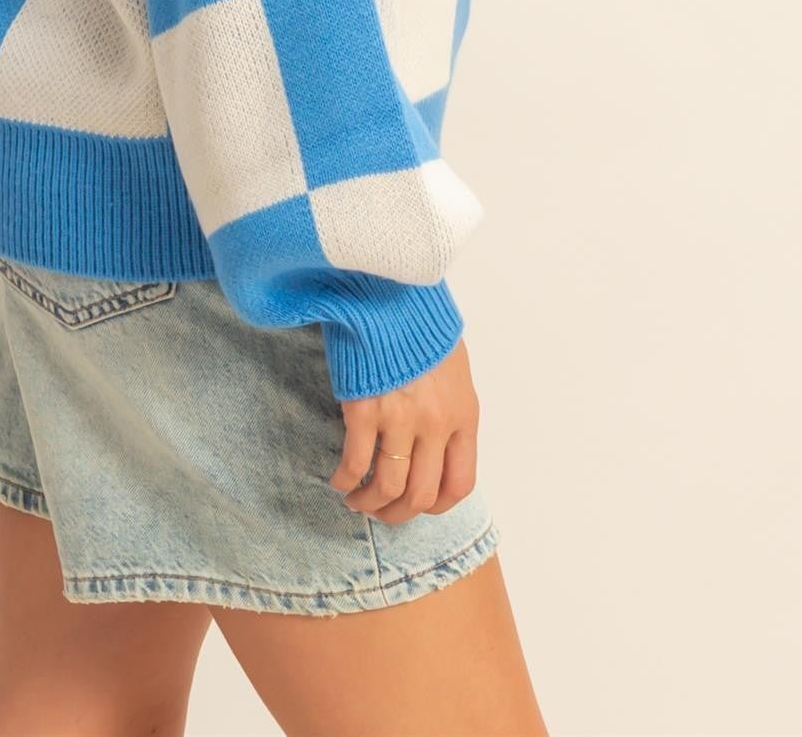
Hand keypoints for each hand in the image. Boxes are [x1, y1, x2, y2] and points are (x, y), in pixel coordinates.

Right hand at [328, 337, 478, 523]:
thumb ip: (448, 409)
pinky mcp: (365, 408)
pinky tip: (339, 480)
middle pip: (421, 494)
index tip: (418, 503)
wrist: (389, 289)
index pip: (460, 484)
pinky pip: (355, 461)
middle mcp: (435, 424)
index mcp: (463, 415)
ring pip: (387, 486)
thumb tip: (434, 444)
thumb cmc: (420, 322)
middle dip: (399, 512)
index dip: (437, 505)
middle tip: (381, 510)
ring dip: (369, 502)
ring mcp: (400, 418)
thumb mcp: (452, 368)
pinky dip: (345, 479)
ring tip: (356, 500)